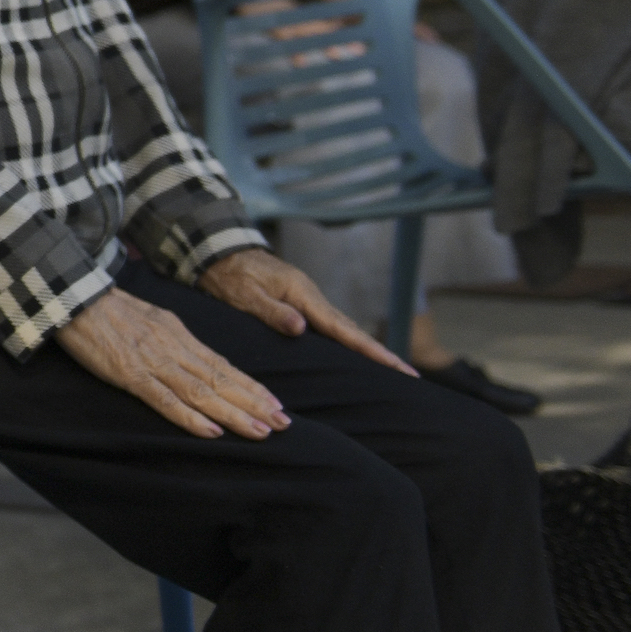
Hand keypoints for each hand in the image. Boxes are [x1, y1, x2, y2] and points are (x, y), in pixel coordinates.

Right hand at [56, 286, 285, 437]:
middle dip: (254, 404)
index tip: (277, 404)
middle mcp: (173, 349)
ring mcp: (153, 362)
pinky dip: (190, 416)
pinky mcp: (129, 374)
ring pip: (202, 392)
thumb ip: (173, 339)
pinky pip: (164, 399)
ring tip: (261, 431)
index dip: (252, 387)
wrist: (74, 294)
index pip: (223, 366)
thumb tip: (197, 358)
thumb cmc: (107, 308)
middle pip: (221, 380)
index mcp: (179, 335)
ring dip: (234, 413)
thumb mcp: (150, 318)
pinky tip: (211, 430)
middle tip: (284, 424)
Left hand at [199, 247, 417, 375]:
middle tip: (408, 376)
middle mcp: (312, 299)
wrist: (222, 255)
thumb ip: (272, 311)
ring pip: (343, 330)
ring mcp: (308, 302)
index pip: (343, 329)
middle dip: (380, 353)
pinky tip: (353, 357)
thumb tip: (301, 328)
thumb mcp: (246, 295)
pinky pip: (329, 329)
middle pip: (352, 331)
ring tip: (391, 371)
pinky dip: (346, 342)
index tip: (399, 366)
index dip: (371, 350)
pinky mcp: (300, 306)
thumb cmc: (231, 275)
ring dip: (365, 349)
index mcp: (303, 295)